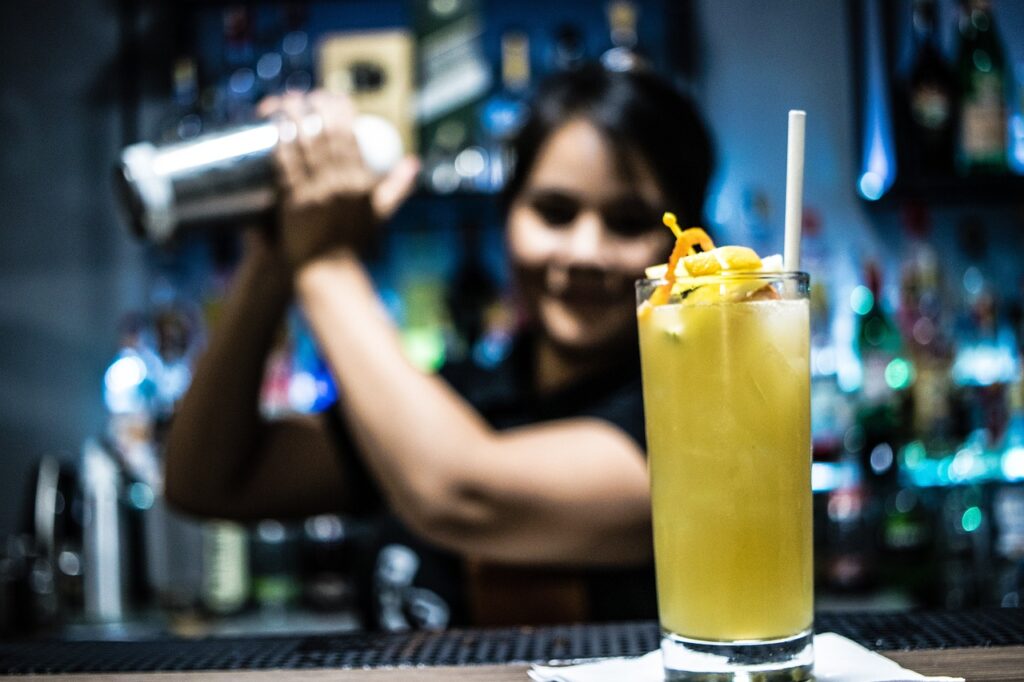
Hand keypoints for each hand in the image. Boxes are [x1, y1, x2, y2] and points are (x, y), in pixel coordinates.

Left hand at [257, 91, 418, 270]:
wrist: (328, 270)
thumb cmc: (354, 242)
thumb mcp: (380, 212)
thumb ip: (397, 186)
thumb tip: (413, 162)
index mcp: (360, 185)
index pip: (352, 139)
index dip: (343, 113)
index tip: (336, 97)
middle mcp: (340, 185)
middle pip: (327, 136)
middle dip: (319, 108)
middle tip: (310, 94)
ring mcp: (316, 193)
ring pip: (306, 145)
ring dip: (298, 117)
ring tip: (291, 100)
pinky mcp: (294, 202)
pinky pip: (287, 165)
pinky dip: (282, 142)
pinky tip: (277, 126)